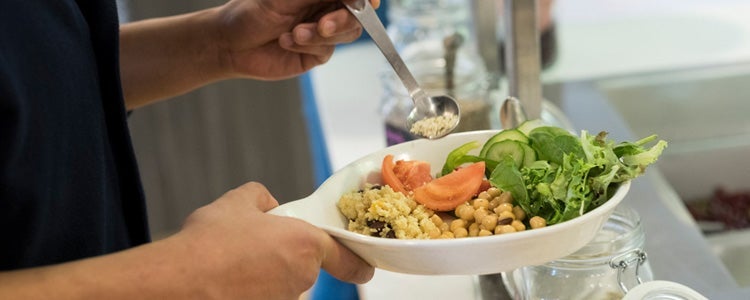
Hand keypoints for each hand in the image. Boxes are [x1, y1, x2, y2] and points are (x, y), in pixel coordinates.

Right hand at [175, 182, 373, 298]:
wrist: (180, 280)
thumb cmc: (209, 243)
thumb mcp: (236, 202)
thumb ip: (261, 197)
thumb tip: (267, 203)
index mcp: (304, 243)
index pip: (345, 257)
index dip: (355, 262)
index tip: (363, 268)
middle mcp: (300, 276)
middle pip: (305, 266)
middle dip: (285, 256)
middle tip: (254, 246)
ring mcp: (284, 299)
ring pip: (283, 284)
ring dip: (267, 274)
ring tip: (234, 263)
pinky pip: (266, 295)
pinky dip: (253, 289)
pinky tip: (229, 281)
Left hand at [216, 0, 380, 79]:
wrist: (230, 42)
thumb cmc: (252, 11)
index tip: (369, 2)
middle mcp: (326, 8)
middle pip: (357, 13)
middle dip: (342, 19)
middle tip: (323, 25)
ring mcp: (323, 31)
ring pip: (346, 33)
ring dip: (320, 35)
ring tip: (294, 34)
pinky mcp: (316, 53)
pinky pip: (327, 50)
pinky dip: (306, 45)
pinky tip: (286, 42)